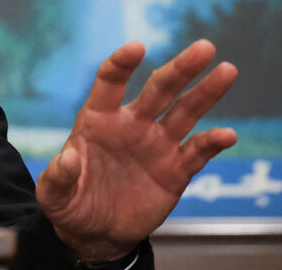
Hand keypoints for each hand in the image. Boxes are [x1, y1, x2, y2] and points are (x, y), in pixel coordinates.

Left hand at [36, 40, 236, 262]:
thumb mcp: (54, 193)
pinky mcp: (175, 171)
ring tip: (226, 70)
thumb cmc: (69, 204)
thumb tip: (68, 159)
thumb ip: (58, 176)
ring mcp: (156, 146)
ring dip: (206, 93)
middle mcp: (131, 125)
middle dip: (180, 69)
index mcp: (98, 120)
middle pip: (159, 90)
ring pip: (185, 112)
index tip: (136, 48)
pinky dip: (213, 143)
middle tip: (204, 47)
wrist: (95, 232)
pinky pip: (197, 152)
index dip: (121, 64)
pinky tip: (227, 135)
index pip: (110, 83)